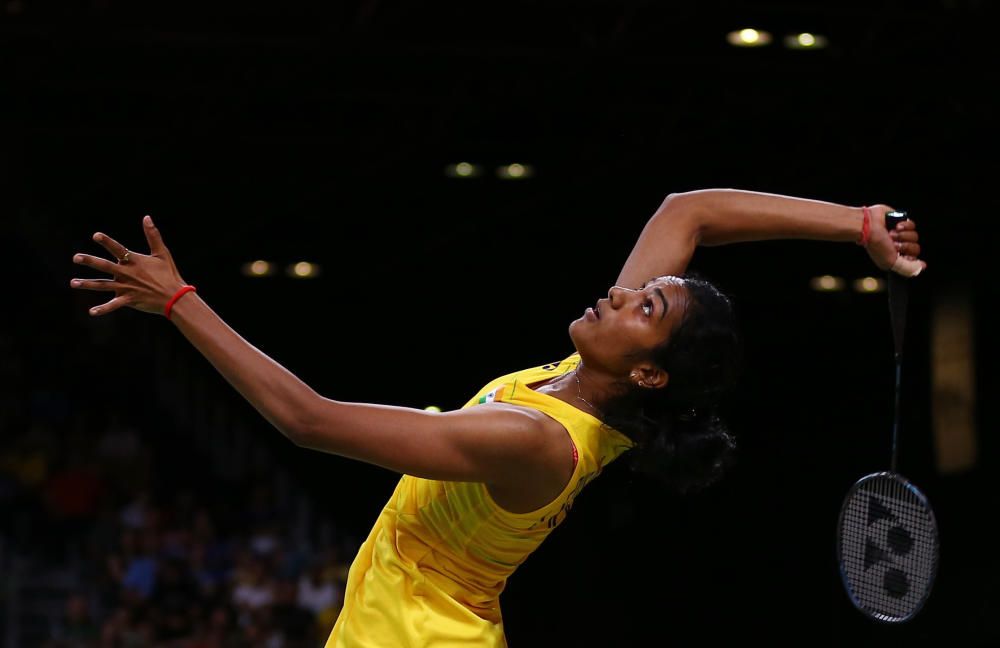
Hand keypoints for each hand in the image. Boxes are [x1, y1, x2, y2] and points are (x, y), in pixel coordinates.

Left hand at [70, 215, 186, 315]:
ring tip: (73, 282)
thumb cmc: (169, 274)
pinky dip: (103, 309)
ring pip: (103, 285)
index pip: (118, 249)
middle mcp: (127, 273)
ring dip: (87, 284)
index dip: (107, 242)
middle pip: (104, 266)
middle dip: (89, 261)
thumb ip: (152, 235)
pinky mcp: (128, 299)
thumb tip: (146, 217)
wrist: (175, 297)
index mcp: (134, 261)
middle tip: (75, 257)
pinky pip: (113, 305)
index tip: (96, 236)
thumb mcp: (162, 253)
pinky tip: (91, 312)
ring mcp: (126, 287)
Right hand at [864, 204, 926, 276]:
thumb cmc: (876, 244)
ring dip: (902, 235)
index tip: (902, 256)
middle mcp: (898, 246)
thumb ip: (907, 268)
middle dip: (905, 246)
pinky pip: (912, 225)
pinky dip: (904, 225)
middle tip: (893, 244)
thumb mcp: (891, 262)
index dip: (909, 257)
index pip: (912, 259)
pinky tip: (895, 226)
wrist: (868, 225)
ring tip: (891, 234)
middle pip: (915, 248)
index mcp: (895, 257)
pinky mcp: (901, 223)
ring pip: (914, 236)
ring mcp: (900, 234)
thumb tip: (922, 267)